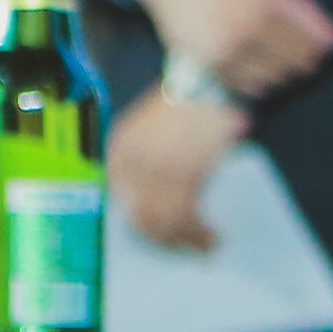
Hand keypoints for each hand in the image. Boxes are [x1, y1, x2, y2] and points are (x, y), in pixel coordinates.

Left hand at [113, 89, 247, 251]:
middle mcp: (130, 163)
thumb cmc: (189, 101)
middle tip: (185, 250)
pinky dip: (199, 233)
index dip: (142, 222)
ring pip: (163, 223)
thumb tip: (160, 194)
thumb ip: (147, 156)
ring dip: (185, 242)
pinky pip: (186, 216)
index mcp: (120, 149)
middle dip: (163, 240)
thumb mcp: (154, 125)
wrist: (211, 81)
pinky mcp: (183, 175)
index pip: (121, 199)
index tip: (162, 235)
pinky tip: (213, 237)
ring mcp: (155, 171)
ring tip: (206, 248)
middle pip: (139, 217)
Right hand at [116, 0, 332, 97]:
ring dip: (288, 70)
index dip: (329, 36)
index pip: (316, 33)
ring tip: (293, 60)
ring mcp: (224, 48)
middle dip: (311, 54)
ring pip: (275, 74)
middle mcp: (247, 27)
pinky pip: (245, 83)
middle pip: (298, 57)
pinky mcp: (205, 62)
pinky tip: (267, 70)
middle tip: (315, 51)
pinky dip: (261, 81)